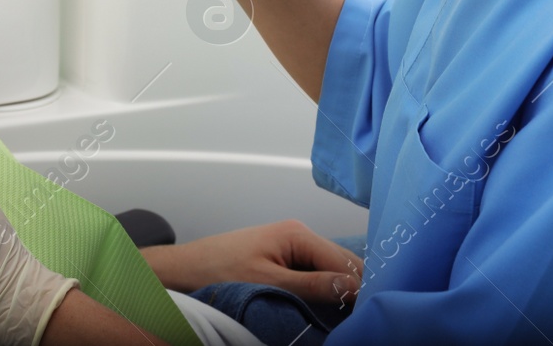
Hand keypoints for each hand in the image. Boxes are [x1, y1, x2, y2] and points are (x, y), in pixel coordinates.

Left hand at [141, 220, 362, 308]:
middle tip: (360, 319)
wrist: (184, 270)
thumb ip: (313, 286)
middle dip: (353, 290)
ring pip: (330, 272)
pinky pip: (314, 276)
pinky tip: (325, 310)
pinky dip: (322, 293)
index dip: (361, 288)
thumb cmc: (219, 271)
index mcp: (298, 234)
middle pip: (342, 264)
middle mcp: (299, 236)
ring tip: (345, 317)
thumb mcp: (269, 282)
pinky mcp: (283, 261)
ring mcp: (291, 248)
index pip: (346, 261)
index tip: (368, 314)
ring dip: (338, 294)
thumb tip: (356, 288)